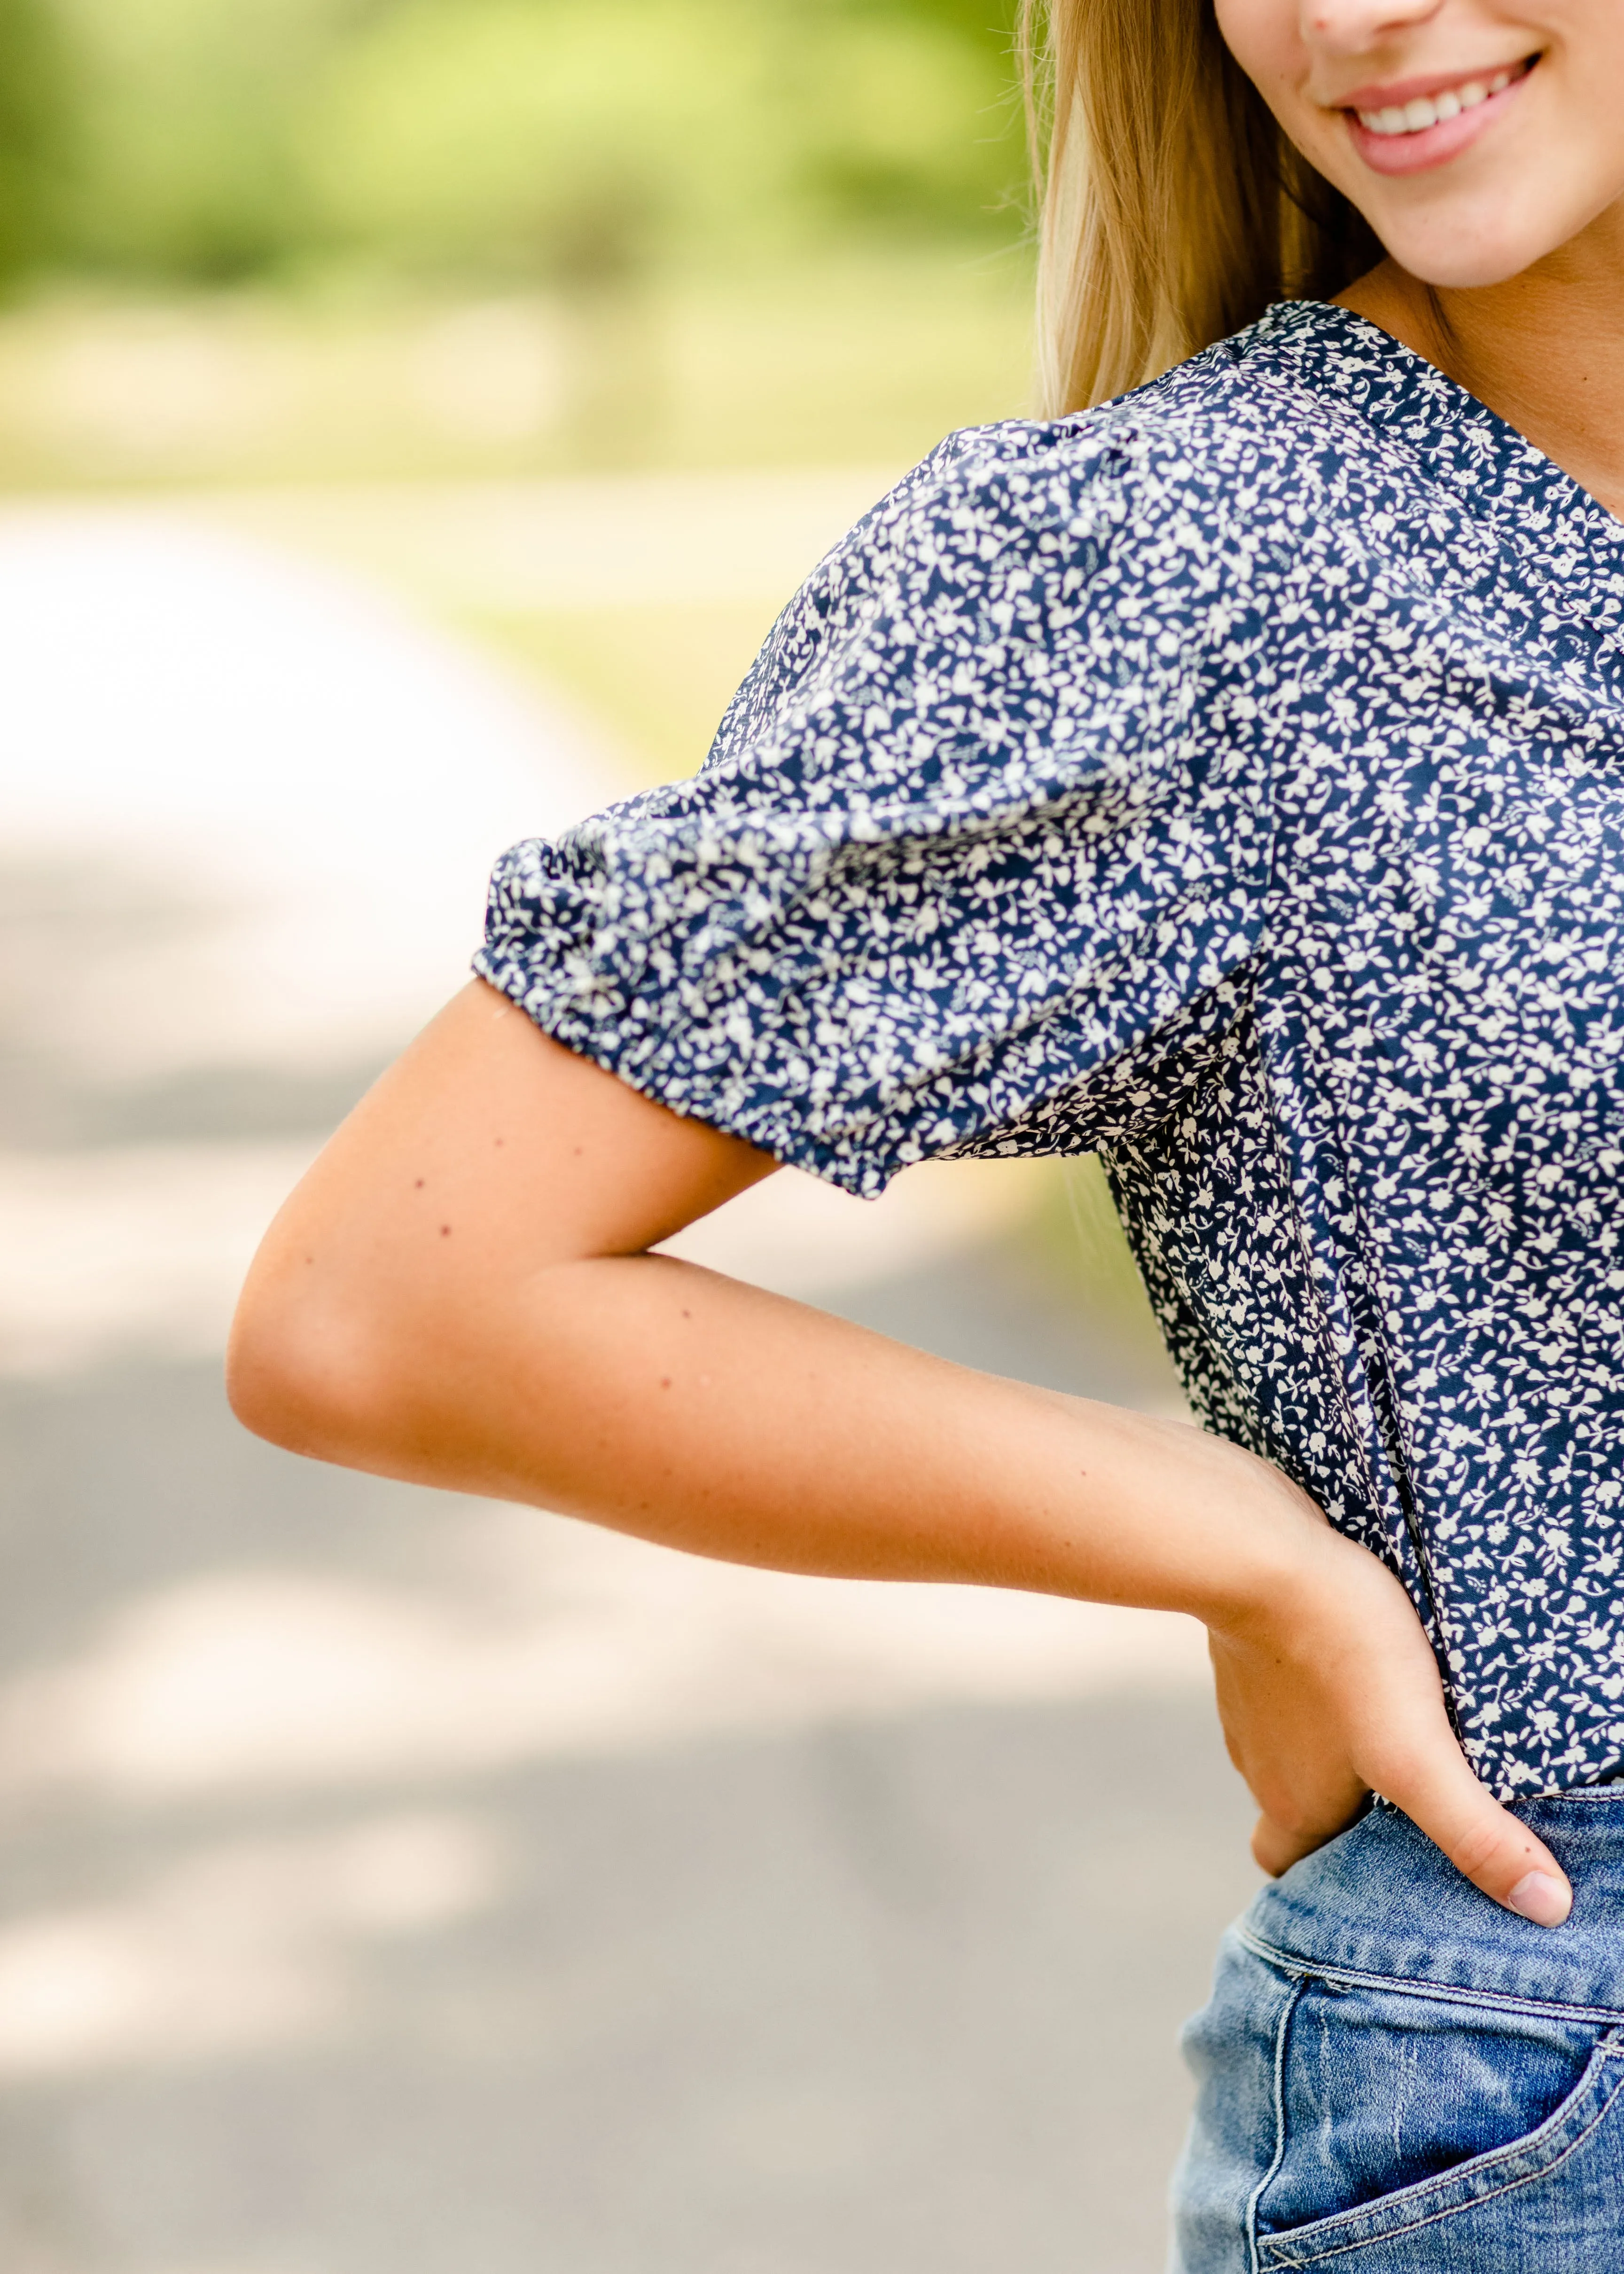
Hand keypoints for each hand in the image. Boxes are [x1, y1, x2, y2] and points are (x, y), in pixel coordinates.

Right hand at [1206, 1507, 1572, 1925]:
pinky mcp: (1248, 1648)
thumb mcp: (1419, 1753)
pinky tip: (1355, 1660)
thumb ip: (1476, 1831)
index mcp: (1294, 1805)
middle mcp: (1260, 1764)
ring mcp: (1246, 1703)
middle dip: (1343, 1809)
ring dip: (1331, 1745)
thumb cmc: (1339, 1651)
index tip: (1370, 1867)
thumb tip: (1546, 1905)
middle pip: (1298, 1806)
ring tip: (1392, 1724)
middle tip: (1403, 1796)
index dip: (1324, 1878)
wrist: (1257, 1552)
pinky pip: (1282, 1686)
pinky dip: (1315, 1687)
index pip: (1289, 1869)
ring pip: (1289, 1745)